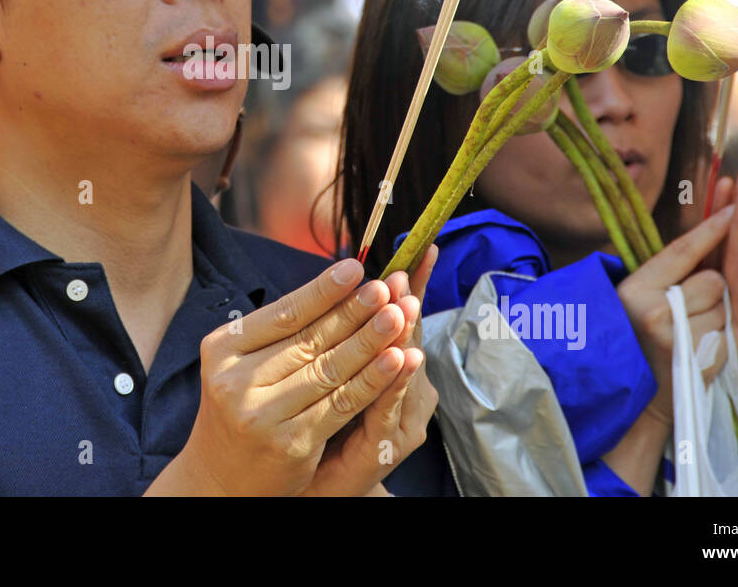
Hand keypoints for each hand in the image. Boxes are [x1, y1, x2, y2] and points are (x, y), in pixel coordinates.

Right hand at [148, 258, 407, 495]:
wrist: (219, 478)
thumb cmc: (240, 411)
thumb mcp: (243, 366)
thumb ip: (279, 334)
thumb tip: (336, 288)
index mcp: (221, 350)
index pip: (282, 314)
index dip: (322, 290)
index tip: (355, 268)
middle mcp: (235, 381)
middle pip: (309, 340)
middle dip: (354, 311)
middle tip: (387, 288)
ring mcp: (261, 414)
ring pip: (329, 370)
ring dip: (370, 340)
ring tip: (400, 315)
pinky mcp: (290, 443)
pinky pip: (341, 404)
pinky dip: (373, 380)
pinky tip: (396, 359)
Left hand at [302, 245, 439, 495]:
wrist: (317, 488)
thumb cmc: (323, 429)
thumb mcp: (335, 380)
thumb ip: (346, 338)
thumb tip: (352, 284)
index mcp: (395, 371)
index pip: (405, 319)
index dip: (412, 286)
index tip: (420, 249)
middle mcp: (409, 393)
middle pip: (407, 338)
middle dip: (404, 303)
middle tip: (404, 270)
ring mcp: (405, 419)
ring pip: (405, 370)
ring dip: (403, 336)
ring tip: (406, 303)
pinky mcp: (390, 445)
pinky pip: (391, 408)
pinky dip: (394, 382)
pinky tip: (402, 357)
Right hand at [616, 205, 736, 425]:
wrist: (643, 403)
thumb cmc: (644, 346)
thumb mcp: (644, 304)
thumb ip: (670, 276)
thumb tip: (707, 239)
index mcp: (634, 289)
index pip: (681, 250)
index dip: (710, 226)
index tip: (734, 199)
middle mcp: (651, 308)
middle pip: (712, 278)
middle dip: (714, 290)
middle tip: (694, 308)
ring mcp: (673, 334)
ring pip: (723, 306)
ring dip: (717, 319)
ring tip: (690, 340)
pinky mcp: (694, 359)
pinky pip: (727, 332)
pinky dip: (721, 342)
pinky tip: (700, 355)